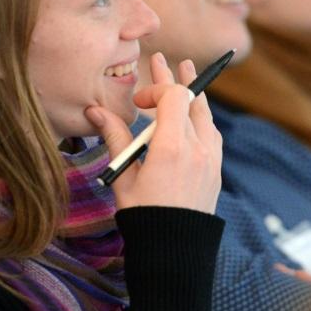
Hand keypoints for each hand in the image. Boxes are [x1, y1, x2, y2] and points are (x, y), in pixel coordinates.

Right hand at [85, 52, 221, 213]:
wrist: (174, 251)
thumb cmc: (143, 216)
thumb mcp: (124, 177)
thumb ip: (115, 138)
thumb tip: (95, 111)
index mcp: (171, 148)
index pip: (173, 97)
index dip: (156, 88)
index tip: (138, 100)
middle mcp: (197, 149)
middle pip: (189, 100)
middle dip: (174, 79)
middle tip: (164, 59)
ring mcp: (211, 159)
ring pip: (204, 115)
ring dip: (192, 95)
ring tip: (187, 74)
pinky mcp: (215, 170)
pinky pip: (211, 133)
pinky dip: (201, 118)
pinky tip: (194, 114)